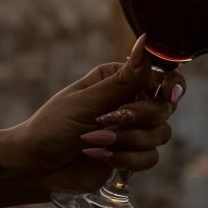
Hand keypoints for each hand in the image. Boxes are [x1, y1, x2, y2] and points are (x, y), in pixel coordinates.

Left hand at [4, 35, 185, 198]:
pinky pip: (150, 157)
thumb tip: (146, 42)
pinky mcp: (131, 155)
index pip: (160, 76)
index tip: (169, 96)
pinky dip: (126, 160)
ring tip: (93, 141)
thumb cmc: (53, 126)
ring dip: (128, 141)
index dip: (170, 86)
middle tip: (107, 121)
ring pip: (160, 134)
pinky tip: (99, 156)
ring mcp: (132, 130)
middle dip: (138, 118)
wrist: (37, 165)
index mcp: (118, 80)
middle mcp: (129, 101)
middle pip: (164, 107)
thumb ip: (122, 81)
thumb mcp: (86, 101)